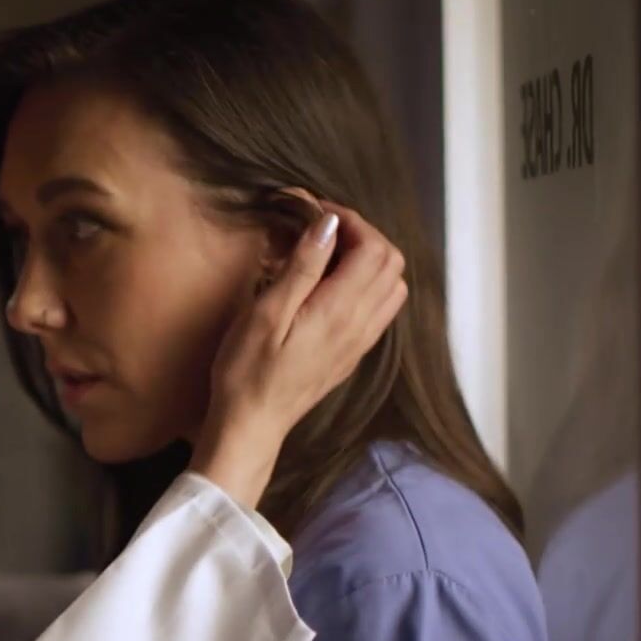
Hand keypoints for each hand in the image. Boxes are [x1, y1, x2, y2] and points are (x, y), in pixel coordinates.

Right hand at [190, 204, 406, 508]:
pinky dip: (368, 286)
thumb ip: (303, 267)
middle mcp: (361, 324)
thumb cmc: (247, 370)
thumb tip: (329, 225)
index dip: (350, 222)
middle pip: (392, 263)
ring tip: (330, 256)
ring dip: (370, 261)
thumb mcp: (266, 312)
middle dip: (364, 236)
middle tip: (323, 231)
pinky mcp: (352, 354)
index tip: (315, 215)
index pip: (373, 248)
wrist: (252, 425)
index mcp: (341, 309)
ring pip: (393, 286)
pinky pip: (381, 310)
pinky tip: (334, 287)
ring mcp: (360, 342)